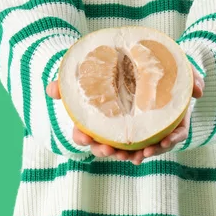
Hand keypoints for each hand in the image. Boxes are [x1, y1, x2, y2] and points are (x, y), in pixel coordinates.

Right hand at [46, 65, 204, 164]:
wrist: (160, 60)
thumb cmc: (124, 66)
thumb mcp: (102, 67)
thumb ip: (76, 77)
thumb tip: (50, 90)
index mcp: (103, 117)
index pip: (86, 134)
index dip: (83, 138)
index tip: (84, 136)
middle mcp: (121, 128)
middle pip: (110, 148)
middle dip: (108, 152)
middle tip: (108, 150)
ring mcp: (142, 130)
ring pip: (136, 150)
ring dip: (134, 154)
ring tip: (135, 155)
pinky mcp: (166, 126)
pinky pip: (164, 140)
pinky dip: (162, 144)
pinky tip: (159, 143)